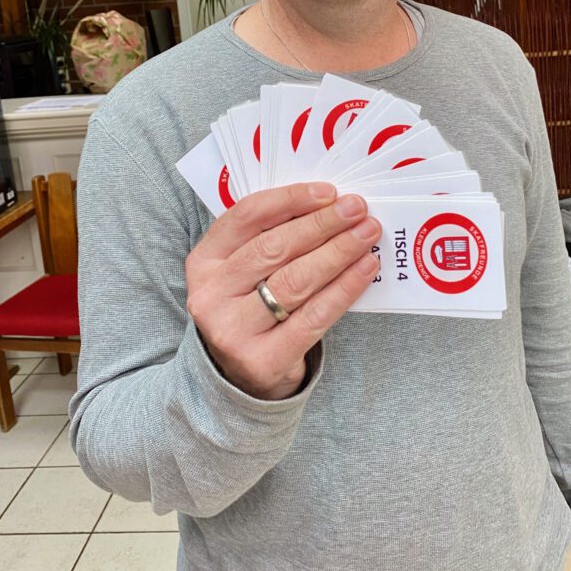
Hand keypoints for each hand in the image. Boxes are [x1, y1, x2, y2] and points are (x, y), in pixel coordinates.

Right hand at [185, 182, 380, 400]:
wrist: (241, 378)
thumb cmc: (251, 308)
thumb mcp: (244, 272)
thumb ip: (271, 238)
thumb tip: (330, 205)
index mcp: (203, 262)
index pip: (246, 217)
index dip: (289, 200)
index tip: (328, 192)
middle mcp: (211, 295)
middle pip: (274, 248)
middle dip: (322, 224)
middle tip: (357, 209)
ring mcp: (233, 331)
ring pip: (296, 281)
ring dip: (338, 252)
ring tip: (367, 234)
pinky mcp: (263, 360)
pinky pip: (314, 316)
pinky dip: (345, 288)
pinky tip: (366, 269)